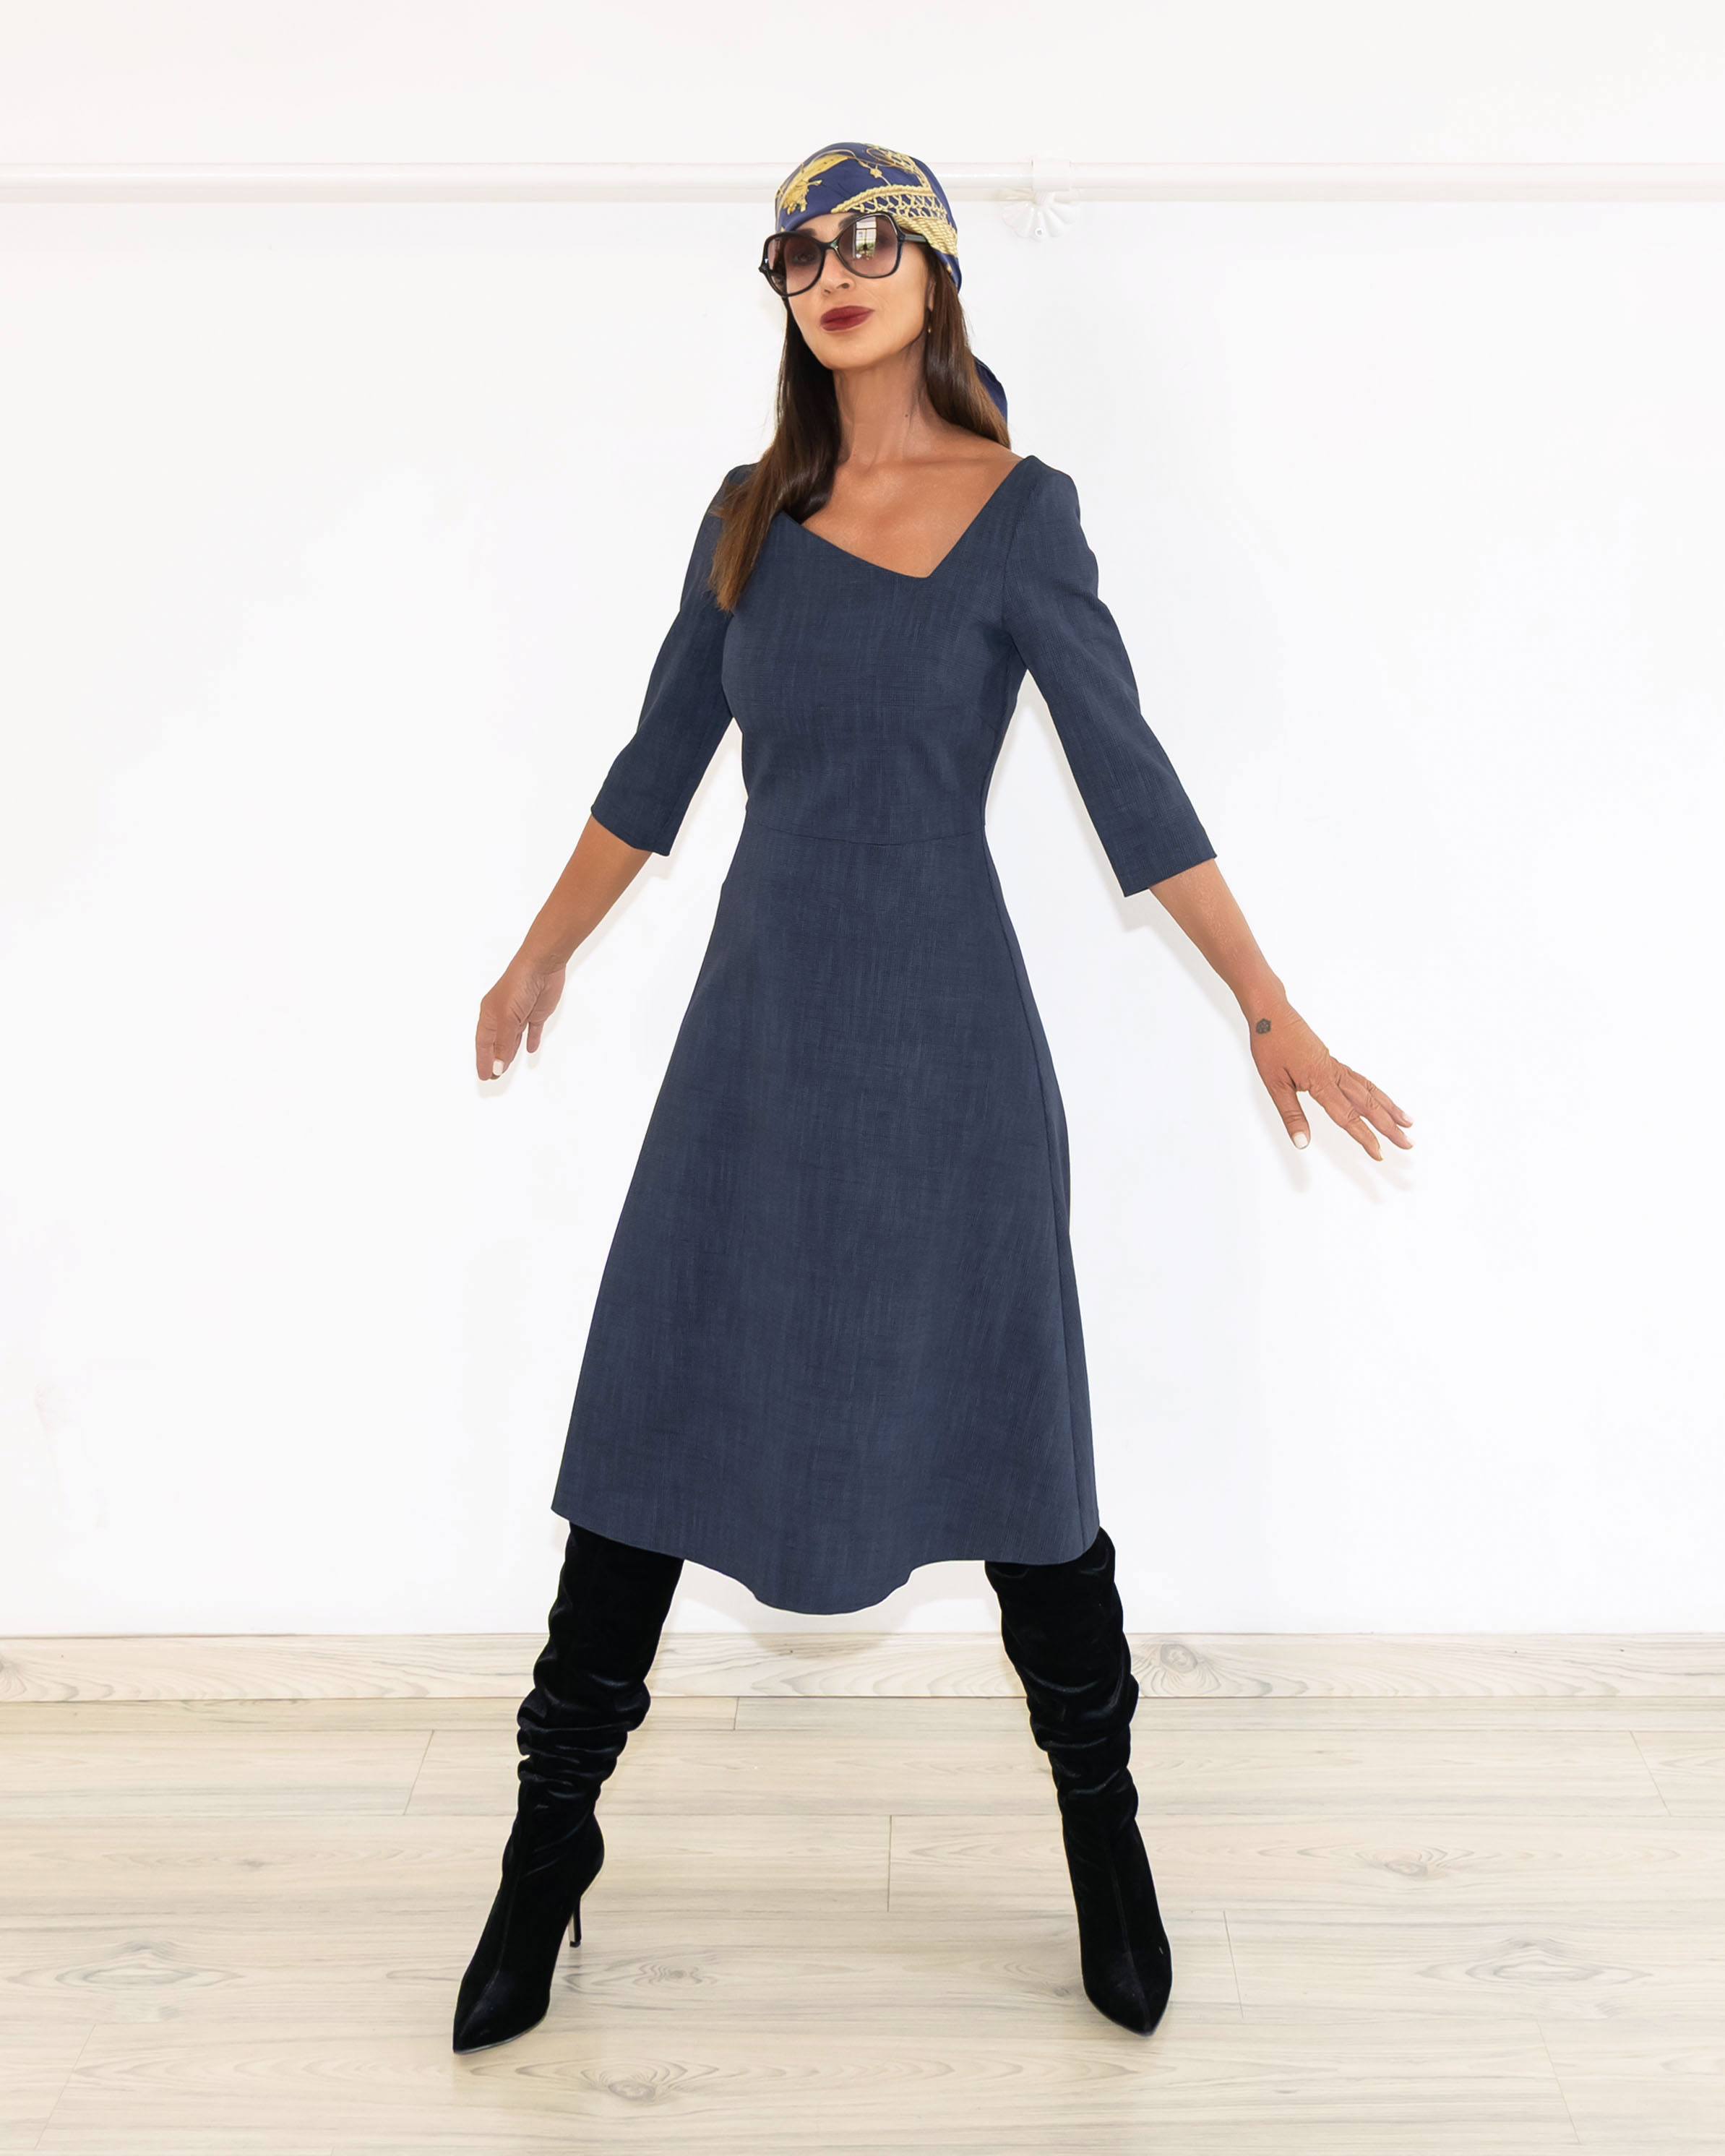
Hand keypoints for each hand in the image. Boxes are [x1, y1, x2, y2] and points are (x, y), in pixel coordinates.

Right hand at [476, 955, 565, 1081]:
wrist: (542, 965)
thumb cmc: (518, 985)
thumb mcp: (508, 1019)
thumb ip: (504, 1044)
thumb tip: (498, 1067)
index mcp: (490, 1015)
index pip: (484, 1043)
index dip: (483, 1060)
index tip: (485, 1076)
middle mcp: (503, 1015)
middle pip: (497, 1042)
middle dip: (495, 1059)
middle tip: (493, 1077)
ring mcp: (520, 1014)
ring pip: (513, 1039)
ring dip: (509, 1053)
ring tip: (506, 1067)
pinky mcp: (537, 1012)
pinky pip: (532, 1030)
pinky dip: (531, 1040)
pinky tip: (530, 1050)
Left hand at [1248, 1000, 1411, 1160]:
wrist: (1272, 1013)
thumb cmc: (1270, 1045)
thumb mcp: (1274, 1084)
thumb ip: (1291, 1115)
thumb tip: (1302, 1143)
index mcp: (1320, 1081)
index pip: (1348, 1116)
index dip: (1365, 1137)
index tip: (1379, 1153)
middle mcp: (1334, 1074)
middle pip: (1368, 1105)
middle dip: (1389, 1127)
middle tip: (1408, 1144)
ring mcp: (1336, 1067)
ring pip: (1370, 1091)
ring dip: (1390, 1108)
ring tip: (1408, 1123)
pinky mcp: (1333, 1062)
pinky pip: (1361, 1080)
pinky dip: (1376, 1092)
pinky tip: (1382, 1101)